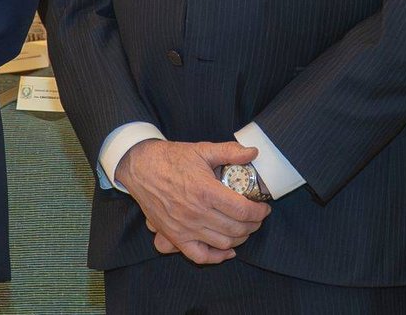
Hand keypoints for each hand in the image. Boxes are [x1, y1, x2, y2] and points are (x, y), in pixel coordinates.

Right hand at [115, 139, 270, 264]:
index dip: (259, 212)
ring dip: (240, 238)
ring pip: (223, 243)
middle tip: (257, 217)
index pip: (243, 210)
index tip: (264, 207)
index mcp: (206, 191)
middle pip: (236, 229)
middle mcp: (196, 213)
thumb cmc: (172, 158)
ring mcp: (185, 228)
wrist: (141, 167)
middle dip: (253, 225)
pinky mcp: (174, 236)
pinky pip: (199, 256)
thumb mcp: (202, 149)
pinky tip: (228, 250)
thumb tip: (253, 152)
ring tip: (245, 228)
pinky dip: (217, 257)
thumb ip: (230, 151)